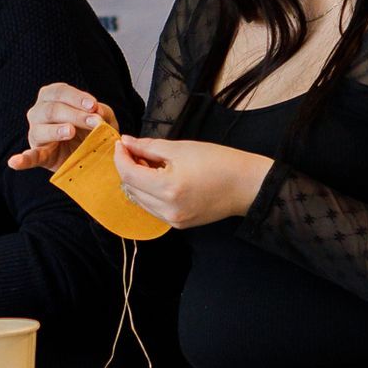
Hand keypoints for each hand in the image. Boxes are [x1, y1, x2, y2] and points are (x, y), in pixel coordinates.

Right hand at [9, 84, 113, 172]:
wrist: (92, 153)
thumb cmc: (94, 129)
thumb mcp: (104, 118)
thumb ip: (103, 112)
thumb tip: (98, 111)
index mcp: (53, 97)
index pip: (60, 92)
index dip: (76, 97)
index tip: (93, 105)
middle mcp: (39, 112)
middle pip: (51, 109)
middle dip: (74, 114)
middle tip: (93, 122)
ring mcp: (36, 133)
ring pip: (41, 129)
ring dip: (57, 130)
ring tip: (70, 132)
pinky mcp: (39, 154)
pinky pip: (29, 156)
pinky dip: (21, 159)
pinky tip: (14, 162)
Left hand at [111, 135, 267, 230]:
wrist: (246, 185)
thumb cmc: (219, 162)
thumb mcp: (182, 148)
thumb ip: (149, 147)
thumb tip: (127, 143)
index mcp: (168, 188)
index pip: (129, 174)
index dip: (121, 157)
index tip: (122, 144)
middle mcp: (167, 209)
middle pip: (131, 188)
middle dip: (128, 168)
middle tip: (136, 151)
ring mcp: (172, 220)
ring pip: (139, 200)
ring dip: (137, 182)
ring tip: (149, 164)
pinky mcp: (178, 224)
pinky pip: (153, 208)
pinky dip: (149, 193)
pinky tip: (159, 179)